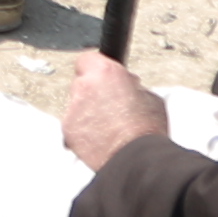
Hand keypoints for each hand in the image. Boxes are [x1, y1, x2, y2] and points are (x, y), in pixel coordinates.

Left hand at [54, 51, 161, 175]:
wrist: (134, 158)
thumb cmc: (146, 130)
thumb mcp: (150, 98)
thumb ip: (132, 86)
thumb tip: (130, 87)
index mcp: (105, 72)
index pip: (88, 58)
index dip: (96, 68)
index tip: (102, 76)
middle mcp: (84, 86)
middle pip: (82, 83)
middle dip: (93, 92)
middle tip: (110, 106)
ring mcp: (73, 108)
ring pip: (76, 105)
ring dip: (87, 112)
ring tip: (107, 126)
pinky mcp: (67, 129)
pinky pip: (73, 125)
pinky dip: (83, 130)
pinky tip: (100, 138)